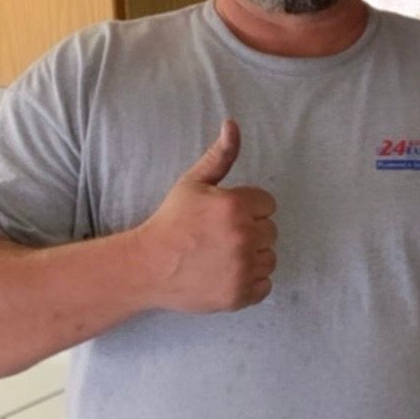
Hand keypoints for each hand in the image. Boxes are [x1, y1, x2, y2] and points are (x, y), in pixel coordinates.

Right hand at [136, 120, 276, 313]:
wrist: (148, 266)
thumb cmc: (171, 221)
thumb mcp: (193, 182)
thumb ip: (220, 155)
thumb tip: (232, 124)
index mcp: (235, 206)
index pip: (267, 205)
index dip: (247, 209)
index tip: (224, 216)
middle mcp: (243, 237)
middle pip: (271, 232)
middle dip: (251, 232)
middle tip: (219, 237)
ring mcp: (242, 269)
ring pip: (270, 259)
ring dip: (252, 258)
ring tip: (222, 256)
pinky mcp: (240, 295)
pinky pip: (264, 285)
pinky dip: (249, 283)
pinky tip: (225, 274)